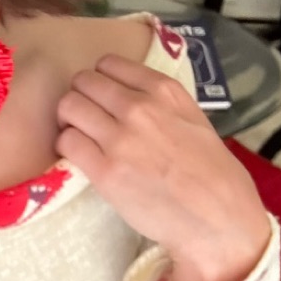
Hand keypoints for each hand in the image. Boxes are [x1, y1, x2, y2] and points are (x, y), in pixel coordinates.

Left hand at [55, 55, 270, 280]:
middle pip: (83, 82)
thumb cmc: (210, 174)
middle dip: (79, 97)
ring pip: (69, 107)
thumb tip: (131, 100)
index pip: (110, 64)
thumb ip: (162, 105)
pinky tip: (78, 157)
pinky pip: (67, 142)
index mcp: (164, 91)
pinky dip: (66, 146)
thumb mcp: (193, 120)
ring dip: (67, 120)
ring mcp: (120, 138)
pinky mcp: (105, 170)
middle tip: (83, 119)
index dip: (98, 81)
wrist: (215, 216)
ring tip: (78, 136)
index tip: (100, 98)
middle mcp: (140, 107)